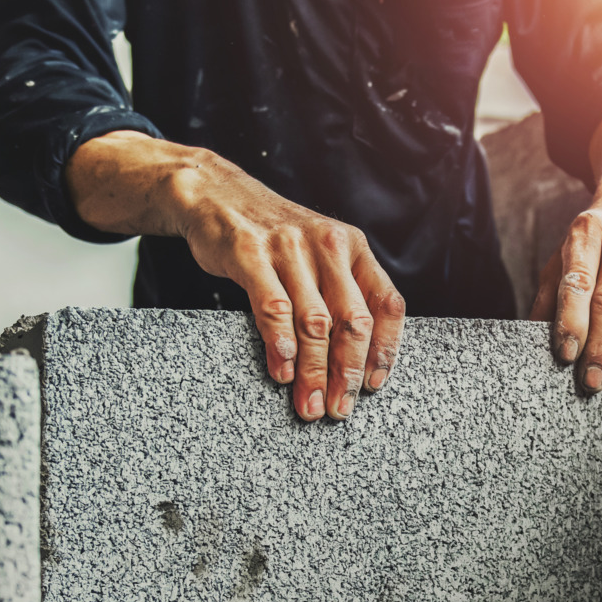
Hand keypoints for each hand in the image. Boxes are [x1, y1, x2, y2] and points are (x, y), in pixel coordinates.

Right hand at [67, 131, 405, 421]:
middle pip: (352, 320)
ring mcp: (290, 248)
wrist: (215, 193)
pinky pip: (273, 306)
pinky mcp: (251, 253)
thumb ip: (341, 292)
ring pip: (314, 321)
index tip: (374, 384)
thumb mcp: (318, 253)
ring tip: (308, 404)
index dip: (385, 349)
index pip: (386, 303)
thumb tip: (357, 357)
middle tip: (339, 408)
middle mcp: (329, 245)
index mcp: (354, 248)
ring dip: (314, 371)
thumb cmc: (272, 235)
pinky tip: (282, 370)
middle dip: (347, 373)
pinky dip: (281, 343)